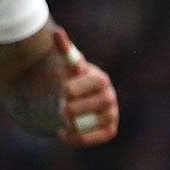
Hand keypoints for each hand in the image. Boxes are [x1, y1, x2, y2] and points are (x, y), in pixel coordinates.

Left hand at [54, 27, 117, 144]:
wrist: (76, 104)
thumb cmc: (71, 82)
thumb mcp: (66, 67)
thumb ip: (63, 50)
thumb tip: (57, 32)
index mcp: (101, 79)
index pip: (95, 83)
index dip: (79, 88)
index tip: (64, 91)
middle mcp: (110, 96)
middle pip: (99, 103)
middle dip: (76, 108)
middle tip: (62, 109)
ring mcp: (111, 114)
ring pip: (94, 122)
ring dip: (74, 123)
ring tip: (64, 119)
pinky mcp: (109, 130)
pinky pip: (93, 137)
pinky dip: (75, 137)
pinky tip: (63, 132)